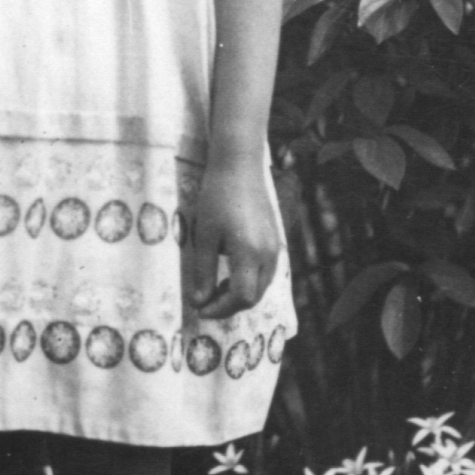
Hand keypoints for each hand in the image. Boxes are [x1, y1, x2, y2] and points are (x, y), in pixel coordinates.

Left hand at [184, 152, 279, 319]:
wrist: (239, 164)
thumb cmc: (217, 195)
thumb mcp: (205, 235)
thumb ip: (203, 271)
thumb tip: (199, 301)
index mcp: (250, 254)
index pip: (241, 298)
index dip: (220, 309)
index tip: (199, 309)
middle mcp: (268, 255)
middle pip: (254, 297)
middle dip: (229, 305)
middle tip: (205, 302)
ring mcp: (275, 247)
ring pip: (261, 286)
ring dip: (240, 294)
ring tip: (215, 288)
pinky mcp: (275, 239)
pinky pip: (265, 272)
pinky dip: (249, 281)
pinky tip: (230, 272)